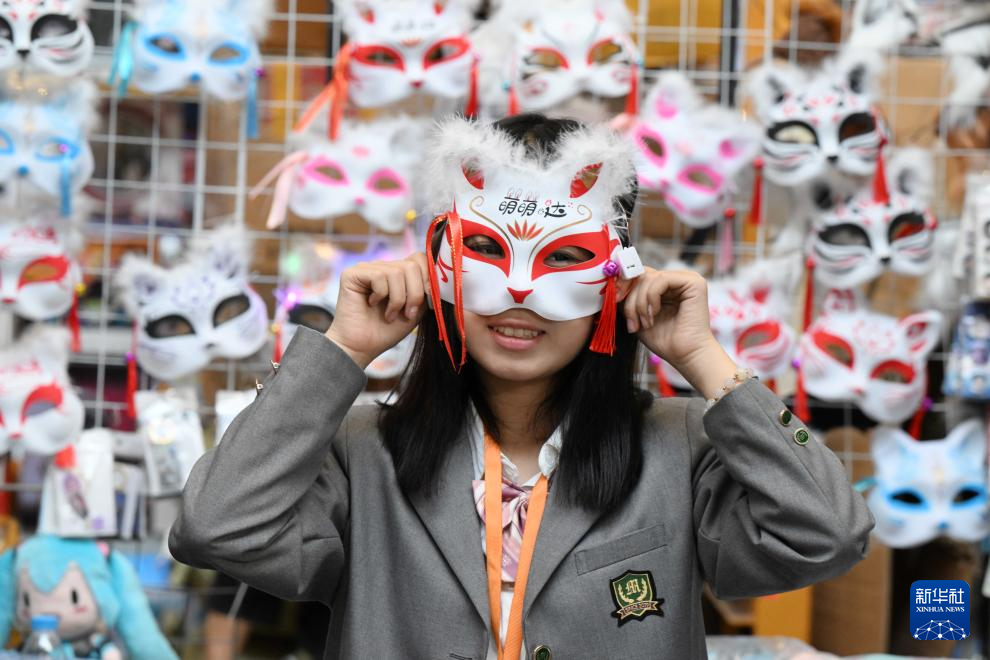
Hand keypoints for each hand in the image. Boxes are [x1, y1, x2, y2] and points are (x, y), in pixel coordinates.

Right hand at [325, 253, 427, 368]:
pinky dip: (381, 295)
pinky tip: (372, 304)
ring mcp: (367, 268)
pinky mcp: (352, 274)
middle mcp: (383, 267)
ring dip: (398, 299)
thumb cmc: (388, 331)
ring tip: (389, 315)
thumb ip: (426, 290)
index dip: (429, 278)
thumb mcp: (417, 309)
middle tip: (407, 313)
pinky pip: (379, 275)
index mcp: (399, 273)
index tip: (430, 302)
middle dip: (415, 293)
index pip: (421, 259)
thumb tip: (440, 276)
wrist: (362, 347)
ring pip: (397, 272)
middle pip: (412, 265)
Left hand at [624, 268, 737, 397]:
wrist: (685, 356)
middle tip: (631, 320)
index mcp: (665, 287)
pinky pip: (661, 280)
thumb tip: (612, 284)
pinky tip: (655, 314)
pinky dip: (651, 298)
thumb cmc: (665, 341)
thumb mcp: (637, 316)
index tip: (615, 301)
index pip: (640, 275)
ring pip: (649, 277)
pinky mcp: (694, 283)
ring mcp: (687, 279)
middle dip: (630, 297)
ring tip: (644, 323)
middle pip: (642, 275)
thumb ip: (627, 299)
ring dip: (640, 302)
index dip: (624, 285)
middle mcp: (677, 280)